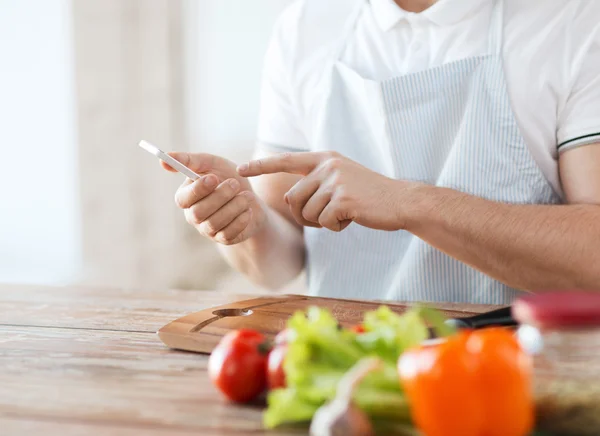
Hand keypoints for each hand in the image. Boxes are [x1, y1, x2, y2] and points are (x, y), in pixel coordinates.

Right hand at [162, 153, 266, 244]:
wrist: (251, 198)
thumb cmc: (227, 178)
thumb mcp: (211, 164)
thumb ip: (189, 160)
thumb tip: (162, 160)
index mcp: (187, 197)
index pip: (183, 199)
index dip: (198, 189)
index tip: (214, 178)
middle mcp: (193, 215)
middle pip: (198, 212)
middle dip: (219, 197)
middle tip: (235, 183)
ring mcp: (208, 229)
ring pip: (214, 223)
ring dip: (233, 207)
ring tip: (247, 196)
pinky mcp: (223, 238)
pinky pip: (228, 234)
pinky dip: (240, 220)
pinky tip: (248, 209)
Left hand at [237, 151, 412, 231]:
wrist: (401, 201)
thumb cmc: (369, 196)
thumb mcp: (341, 179)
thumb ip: (317, 182)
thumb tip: (289, 200)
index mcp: (324, 159)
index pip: (285, 160)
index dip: (262, 166)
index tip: (240, 168)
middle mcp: (327, 166)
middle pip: (291, 199)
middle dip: (304, 215)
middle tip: (327, 216)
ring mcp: (335, 181)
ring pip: (305, 214)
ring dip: (321, 222)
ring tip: (344, 214)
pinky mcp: (343, 199)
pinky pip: (322, 222)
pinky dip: (335, 228)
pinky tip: (352, 219)